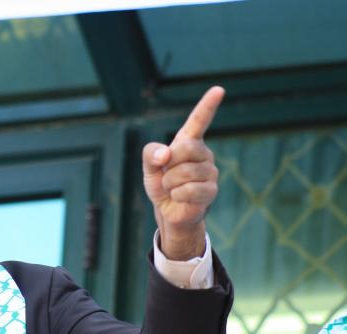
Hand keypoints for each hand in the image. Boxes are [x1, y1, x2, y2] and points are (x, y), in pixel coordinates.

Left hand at [142, 86, 223, 259]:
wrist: (168, 210)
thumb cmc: (161, 183)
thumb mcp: (149, 166)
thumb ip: (150, 153)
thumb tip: (165, 154)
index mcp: (188, 142)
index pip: (199, 120)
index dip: (208, 105)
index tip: (218, 89)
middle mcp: (203, 154)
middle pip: (185, 148)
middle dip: (169, 163)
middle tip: (167, 174)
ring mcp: (210, 172)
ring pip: (185, 172)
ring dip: (170, 182)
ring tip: (173, 188)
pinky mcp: (211, 190)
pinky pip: (190, 190)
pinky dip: (177, 195)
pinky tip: (180, 197)